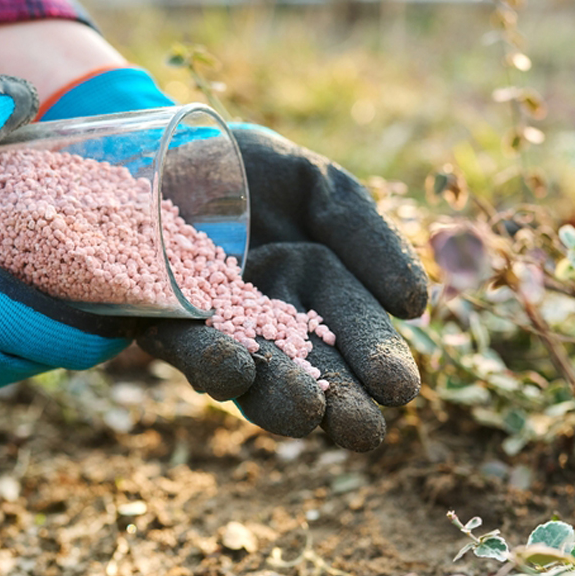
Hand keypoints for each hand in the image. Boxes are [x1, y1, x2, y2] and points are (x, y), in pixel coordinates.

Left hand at [40, 68, 427, 449]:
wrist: (164, 144)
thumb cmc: (250, 169)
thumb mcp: (320, 191)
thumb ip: (366, 237)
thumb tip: (415, 305)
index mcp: (317, 292)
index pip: (355, 334)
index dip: (376, 361)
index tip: (399, 390)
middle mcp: (269, 322)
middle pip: (310, 370)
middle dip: (337, 401)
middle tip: (362, 430)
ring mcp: (216, 328)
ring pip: (251, 374)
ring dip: (278, 396)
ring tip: (306, 411)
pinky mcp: (159, 321)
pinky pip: (185, 346)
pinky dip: (210, 360)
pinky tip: (235, 368)